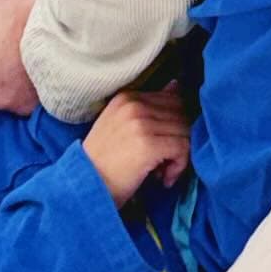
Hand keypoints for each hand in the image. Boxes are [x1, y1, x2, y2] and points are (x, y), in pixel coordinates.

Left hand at [0, 0, 40, 112]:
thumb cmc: (31, 10)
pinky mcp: (46, 110)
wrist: (73, 21)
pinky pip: (37, 101)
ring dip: (20, 84)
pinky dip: (40, 89)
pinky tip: (48, 69)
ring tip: (34, 60)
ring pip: (14, 97)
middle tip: (14, 52)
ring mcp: (21, 106)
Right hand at [82, 83, 190, 203]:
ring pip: (185, 131)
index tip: (162, 147)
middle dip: (179, 140)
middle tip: (164, 163)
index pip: (172, 101)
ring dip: (179, 156)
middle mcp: (134, 105)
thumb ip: (147, 107)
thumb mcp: (120, 126)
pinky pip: (182, 148)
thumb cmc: (103, 162)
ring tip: (162, 172)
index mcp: (126, 97)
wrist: (85, 186)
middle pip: (181, 115)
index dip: (174, 126)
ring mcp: (141, 123)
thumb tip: (176, 85)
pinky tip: (163, 179)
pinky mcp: (149, 144)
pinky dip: (179, 166)